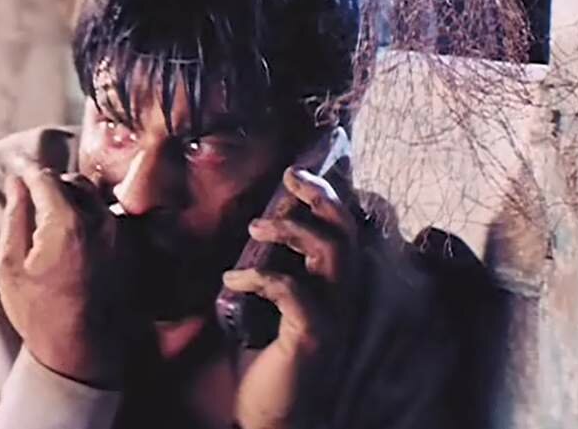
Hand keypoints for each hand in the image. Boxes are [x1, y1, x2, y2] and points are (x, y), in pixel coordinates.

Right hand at [0, 166, 122, 386]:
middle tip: (31, 197)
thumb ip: (15, 217)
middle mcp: (99, 222)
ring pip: (93, 196)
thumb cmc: (38, 313)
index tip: (17, 168)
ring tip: (52, 215)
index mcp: (66, 224)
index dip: (27, 170)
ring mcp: (118, 235)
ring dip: (72, 197)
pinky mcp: (129, 247)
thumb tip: (16, 183)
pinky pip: (107, 216)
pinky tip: (74, 232)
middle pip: (72, 181)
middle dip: (50, 184)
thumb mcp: (10, 266)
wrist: (80, 351)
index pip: (45, 178)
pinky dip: (89, 214)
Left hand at [224, 166, 361, 428]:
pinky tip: (230, 282)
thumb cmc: (265, 365)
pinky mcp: (312, 336)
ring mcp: (331, 317)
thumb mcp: (263, 309)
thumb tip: (242, 236)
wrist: (271, 419)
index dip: (326, 197)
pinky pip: (293, 291)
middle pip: (346, 232)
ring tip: (255, 229)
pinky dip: (259, 278)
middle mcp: (339, 298)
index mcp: (330, 288)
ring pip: (332, 254)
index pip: (343, 231)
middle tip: (291, 176)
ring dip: (292, 231)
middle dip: (321, 197)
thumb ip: (264, 273)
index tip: (294, 174)